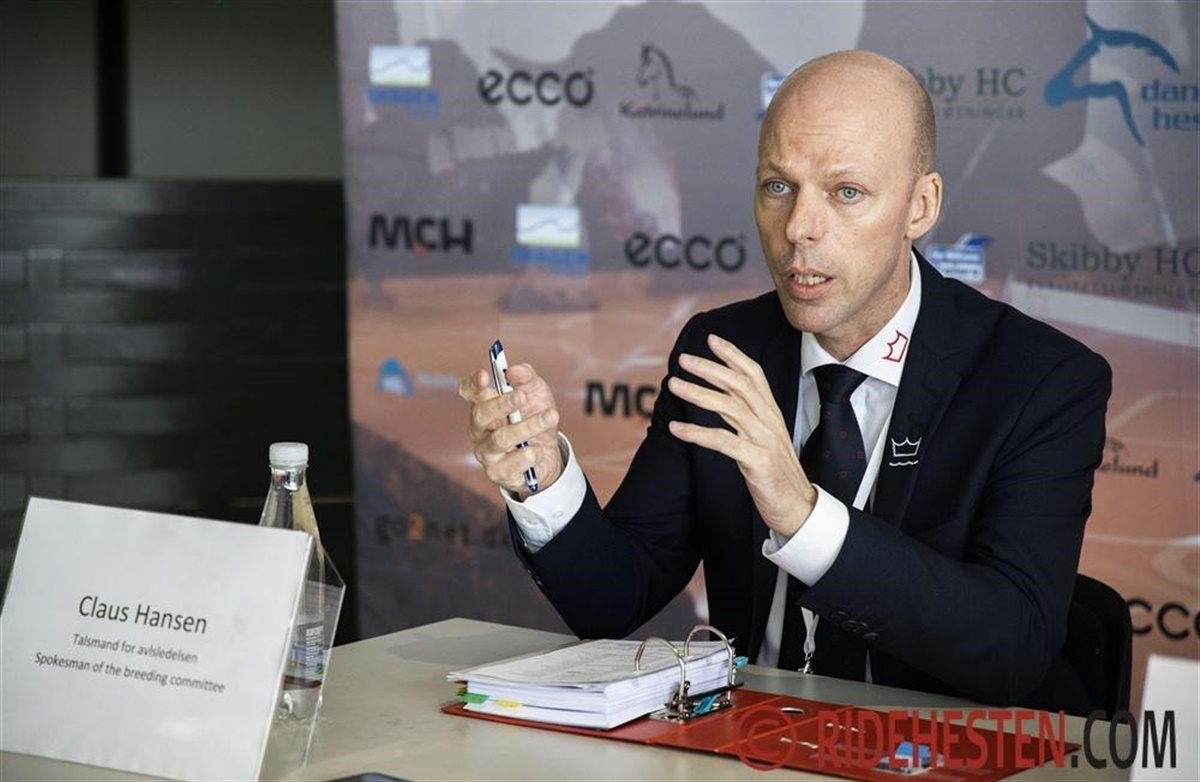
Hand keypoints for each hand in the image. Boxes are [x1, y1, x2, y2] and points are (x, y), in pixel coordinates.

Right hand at [458, 362, 563, 497]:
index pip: (468, 392)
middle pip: (480, 414)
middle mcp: (479, 429)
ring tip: (551, 417)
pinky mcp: (498, 473)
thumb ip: (527, 378)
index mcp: (484, 405)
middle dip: (501, 404)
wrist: (549, 453)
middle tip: (522, 397)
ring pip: (500, 439)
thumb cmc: (535, 417)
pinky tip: (539, 450)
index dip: (473, 384)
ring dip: (527, 427)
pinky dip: (528, 455)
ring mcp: (486, 452)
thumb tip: (515, 370)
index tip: (486, 375)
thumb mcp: (537, 393)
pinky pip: (510, 465)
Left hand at [666, 333, 816, 536]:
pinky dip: (697, 433)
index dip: (733, 355)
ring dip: (698, 394)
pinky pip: (723, 441)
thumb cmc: (777, 474)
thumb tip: (720, 400)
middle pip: (739, 385)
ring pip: (729, 408)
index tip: (711, 340)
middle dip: (709, 368)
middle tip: (683, 359)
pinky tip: (675, 429)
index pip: (754, 374)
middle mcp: (768, 421)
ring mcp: (764, 440)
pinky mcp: (757, 461)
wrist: (799, 508)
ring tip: (674, 385)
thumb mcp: (764, 439)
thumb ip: (746, 418)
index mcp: (771, 413)